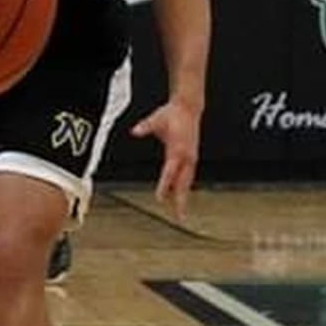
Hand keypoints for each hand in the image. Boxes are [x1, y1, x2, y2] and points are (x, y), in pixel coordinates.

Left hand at [130, 99, 200, 215]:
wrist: (189, 108)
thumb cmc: (172, 114)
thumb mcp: (155, 119)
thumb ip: (145, 127)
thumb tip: (135, 131)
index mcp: (177, 150)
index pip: (169, 172)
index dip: (165, 186)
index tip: (160, 198)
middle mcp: (186, 157)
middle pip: (183, 183)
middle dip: (180, 200)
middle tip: (179, 217)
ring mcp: (190, 158)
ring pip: (186, 182)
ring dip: (183, 196)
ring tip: (180, 212)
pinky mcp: (191, 158)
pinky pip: (187, 176)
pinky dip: (184, 187)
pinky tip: (179, 196)